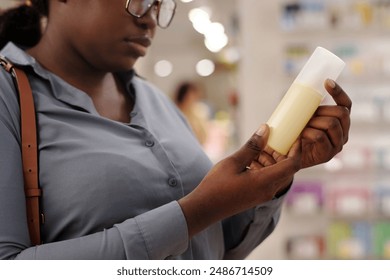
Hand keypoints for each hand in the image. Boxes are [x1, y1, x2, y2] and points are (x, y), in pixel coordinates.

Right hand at [178, 124, 300, 236]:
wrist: (205, 208)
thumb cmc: (216, 185)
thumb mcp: (233, 162)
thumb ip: (252, 146)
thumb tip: (265, 130)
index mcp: (265, 181)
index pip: (292, 164)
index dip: (297, 149)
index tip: (294, 136)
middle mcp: (269, 190)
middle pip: (286, 168)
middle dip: (281, 152)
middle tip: (270, 139)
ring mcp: (263, 194)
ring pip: (277, 173)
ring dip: (271, 159)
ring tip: (257, 148)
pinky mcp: (257, 196)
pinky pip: (269, 179)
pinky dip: (264, 167)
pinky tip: (250, 160)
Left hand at [299, 79, 351, 168]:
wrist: (287, 158)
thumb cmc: (294, 135)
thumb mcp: (301, 118)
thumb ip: (304, 108)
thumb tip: (297, 90)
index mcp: (340, 122)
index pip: (346, 104)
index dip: (339, 92)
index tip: (326, 81)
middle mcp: (343, 133)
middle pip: (341, 113)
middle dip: (323, 110)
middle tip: (307, 115)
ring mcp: (337, 145)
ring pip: (331, 124)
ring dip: (314, 121)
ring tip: (302, 125)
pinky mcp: (328, 155)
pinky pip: (321, 137)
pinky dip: (309, 132)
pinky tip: (301, 133)